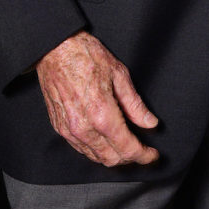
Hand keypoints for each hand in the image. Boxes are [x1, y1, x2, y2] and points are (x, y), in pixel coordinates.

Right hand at [36, 30, 158, 166]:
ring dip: (113, 157)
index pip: (127, 147)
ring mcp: (69, 130)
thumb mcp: (119, 74)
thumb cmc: (87, 56)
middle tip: (143, 151)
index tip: (152, 155)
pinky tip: (106, 141)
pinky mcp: (59, 128)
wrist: (56, 49)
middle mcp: (84, 128)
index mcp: (102, 114)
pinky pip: (80, 149)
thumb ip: (135, 104)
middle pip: (111, 158)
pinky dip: (96, 151)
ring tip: (127, 147)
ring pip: (94, 157)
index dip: (143, 155)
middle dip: (130, 158)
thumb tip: (150, 123)